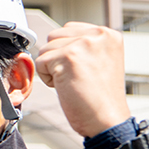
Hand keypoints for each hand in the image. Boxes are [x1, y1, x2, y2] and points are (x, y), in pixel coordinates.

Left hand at [35, 22, 130, 136]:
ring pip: (45, 49)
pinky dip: (47, 79)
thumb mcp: (101, 61)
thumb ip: (85, 45)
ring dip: (52, 68)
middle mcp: (98, 34)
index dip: (65, 51)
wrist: (107, 120)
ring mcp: (82, 43)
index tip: (81, 70)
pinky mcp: (67, 56)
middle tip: (76, 77)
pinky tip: (66, 87)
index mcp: (108, 34)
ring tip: (73, 82)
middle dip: (57, 58)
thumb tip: (56, 40)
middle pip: (54, 36)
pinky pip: (40, 62)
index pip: (68, 29)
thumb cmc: (101, 98)